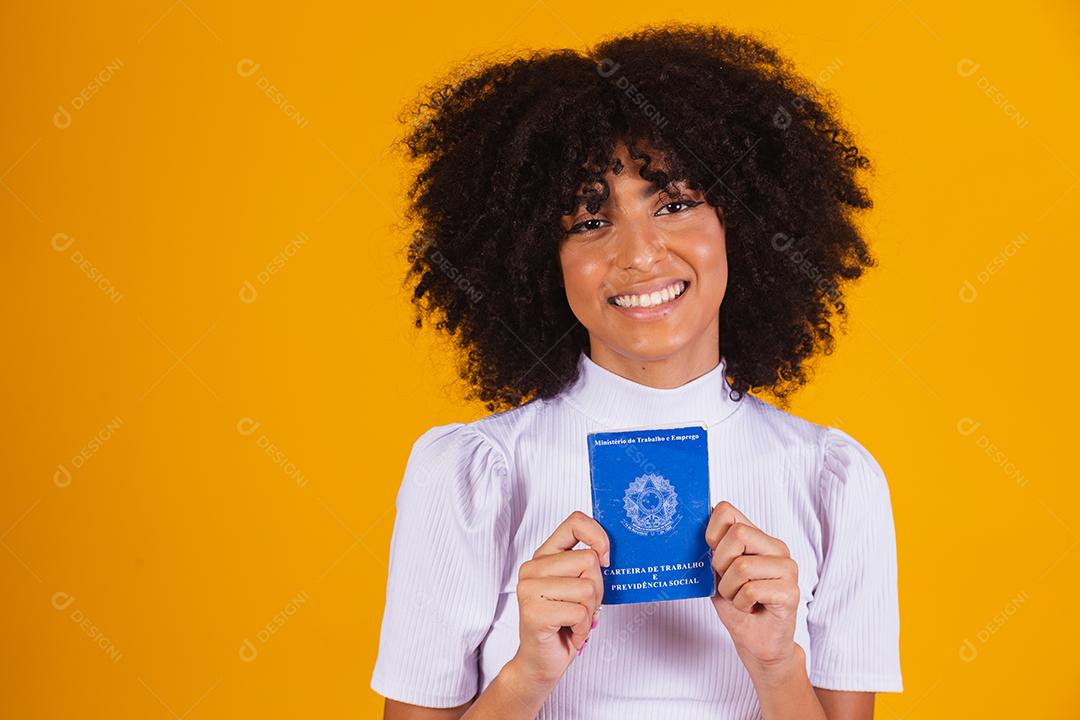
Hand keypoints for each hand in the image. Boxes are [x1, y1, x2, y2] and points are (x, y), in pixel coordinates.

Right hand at [509, 511, 609, 691]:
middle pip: (588, 560)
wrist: (540, 662)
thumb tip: (607, 553)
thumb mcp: (577, 587)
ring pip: (587, 588)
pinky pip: (580, 612)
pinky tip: (569, 632)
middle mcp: (532, 568)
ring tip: (573, 621)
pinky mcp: (534, 612)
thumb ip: (586, 566)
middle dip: (596, 591)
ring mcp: (529, 589)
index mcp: (544, 556)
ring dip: (589, 612)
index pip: (575, 523)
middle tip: (581, 608)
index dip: (598, 536)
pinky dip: (582, 627)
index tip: (605, 558)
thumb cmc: (562, 624)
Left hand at [705, 501, 799, 671]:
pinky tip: (750, 608)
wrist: (757, 643)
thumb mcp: (717, 573)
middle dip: (720, 563)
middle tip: (727, 582)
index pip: (727, 511)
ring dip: (729, 589)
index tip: (713, 555)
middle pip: (738, 534)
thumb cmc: (738, 606)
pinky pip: (751, 590)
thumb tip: (692, 527)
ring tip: (739, 598)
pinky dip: (741, 603)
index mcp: (759, 538)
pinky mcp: (790, 592)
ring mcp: (788, 569)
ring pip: (742, 566)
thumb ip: (713, 550)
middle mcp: (777, 548)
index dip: (711, 532)